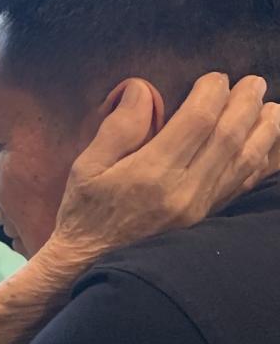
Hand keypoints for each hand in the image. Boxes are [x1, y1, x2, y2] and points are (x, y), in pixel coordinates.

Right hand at [51, 73, 279, 264]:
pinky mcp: (203, 222)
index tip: (215, 78)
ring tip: (273, 109)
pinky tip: (263, 147)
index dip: (213, 92)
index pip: (197, 121)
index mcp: (151, 174)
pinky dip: (257, 164)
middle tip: (254, 83)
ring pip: (243, 163)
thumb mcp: (87, 166)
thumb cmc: (84, 213)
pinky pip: (239, 188)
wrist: (86, 265)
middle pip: (228, 137)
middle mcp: (183, 192)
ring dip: (263, 132)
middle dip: (246, 104)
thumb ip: (119, 127)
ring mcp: (198, 210)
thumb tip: (142, 89)